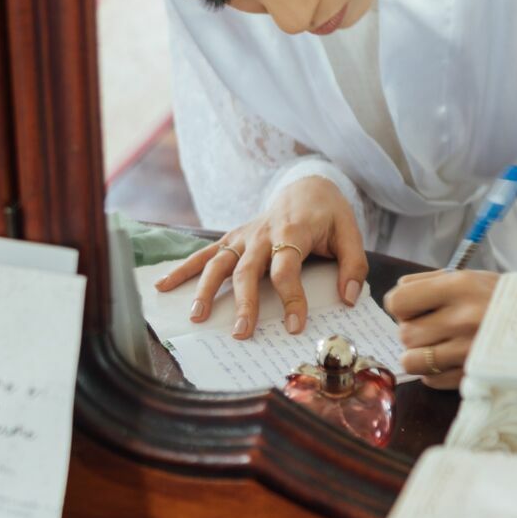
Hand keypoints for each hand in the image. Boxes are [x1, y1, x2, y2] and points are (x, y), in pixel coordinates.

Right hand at [155, 177, 367, 338]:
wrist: (306, 185)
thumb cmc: (328, 215)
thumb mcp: (350, 234)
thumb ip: (354, 266)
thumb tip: (349, 298)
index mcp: (293, 232)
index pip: (287, 268)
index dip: (291, 297)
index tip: (293, 326)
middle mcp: (262, 234)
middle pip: (248, 270)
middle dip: (244, 302)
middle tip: (241, 332)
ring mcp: (243, 236)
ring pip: (219, 263)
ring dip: (205, 290)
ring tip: (198, 317)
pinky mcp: (231, 239)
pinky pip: (204, 254)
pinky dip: (182, 269)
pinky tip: (163, 286)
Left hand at [383, 269, 499, 389]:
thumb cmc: (502, 299)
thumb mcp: (471, 278)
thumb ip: (429, 282)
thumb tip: (397, 294)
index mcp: (460, 287)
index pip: (399, 302)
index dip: (400, 307)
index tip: (411, 308)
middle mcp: (463, 318)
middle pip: (405, 334)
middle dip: (412, 332)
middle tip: (431, 329)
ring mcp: (469, 350)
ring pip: (413, 361)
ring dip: (419, 356)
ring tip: (436, 347)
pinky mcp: (474, 375)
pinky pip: (431, 380)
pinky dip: (434, 374)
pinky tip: (450, 361)